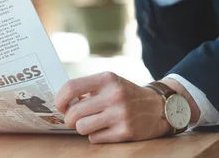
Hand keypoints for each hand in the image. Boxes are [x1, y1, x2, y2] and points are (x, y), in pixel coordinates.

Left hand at [54, 72, 171, 143]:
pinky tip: (105, 129)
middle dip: (69, 119)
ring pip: (82, 128)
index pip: (72, 87)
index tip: (60, 106)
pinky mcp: (125, 132)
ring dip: (82, 128)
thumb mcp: (110, 82)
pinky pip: (95, 139)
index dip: (60, 99)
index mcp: (107, 79)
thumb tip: (62, 101)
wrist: (158, 107)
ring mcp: (120, 115)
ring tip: (91, 123)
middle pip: (74, 112)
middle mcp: (114, 95)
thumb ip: (88, 89)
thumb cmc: (127, 94)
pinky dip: (96, 136)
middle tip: (73, 119)